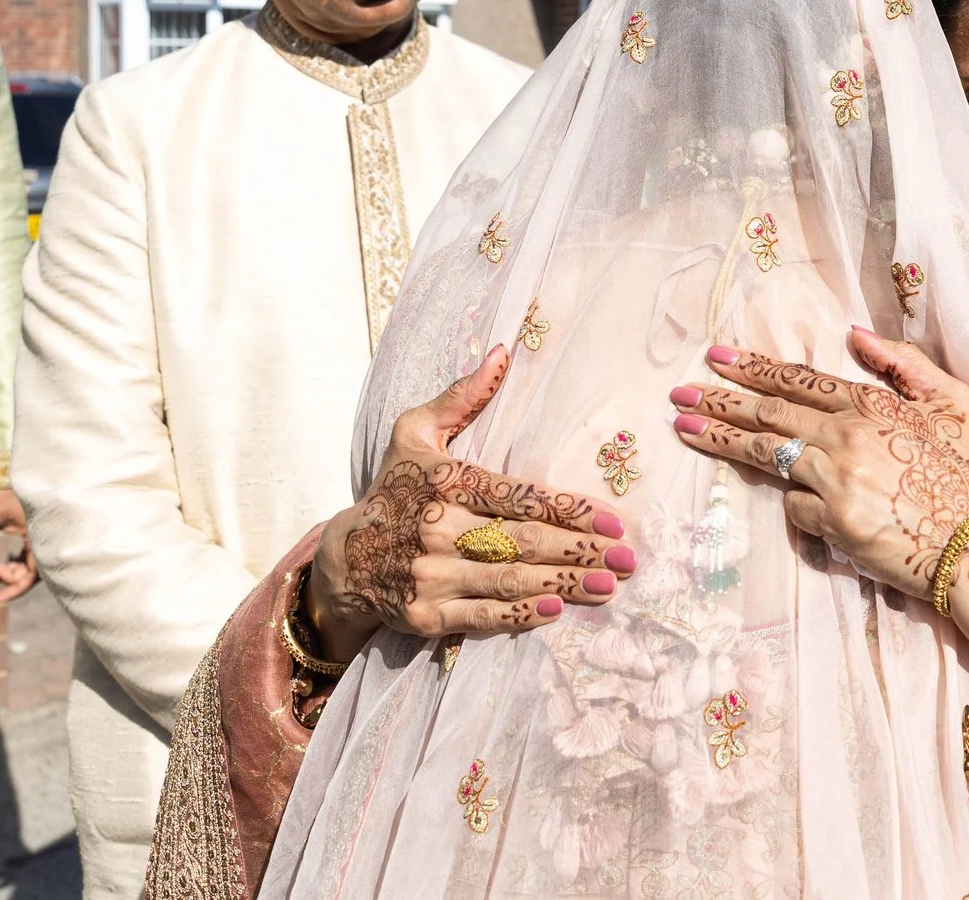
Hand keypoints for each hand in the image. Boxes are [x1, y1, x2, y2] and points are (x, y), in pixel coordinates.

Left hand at [0, 489, 37, 601]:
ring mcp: (38, 532)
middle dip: (13, 579)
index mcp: (38, 534)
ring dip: (13, 571)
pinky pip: (28, 554)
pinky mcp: (32, 529)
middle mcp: (43, 535)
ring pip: (31, 563)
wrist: (1, 469)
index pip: (33, 574)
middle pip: (33, 571)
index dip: (16, 588)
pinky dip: (15, 562)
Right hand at [306, 346, 635, 662]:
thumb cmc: (394, 489)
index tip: (612, 521)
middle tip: (626, 558)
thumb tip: (501, 352)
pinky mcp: (424, 614)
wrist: (343, 558)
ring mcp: (431, 575)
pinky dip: (521, 615)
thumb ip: (462, 397)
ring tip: (608, 586)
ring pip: (509, 579)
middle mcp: (438, 528)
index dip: (568, 510)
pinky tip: (556, 611)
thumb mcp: (416, 432)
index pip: (517, 496)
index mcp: (445, 481)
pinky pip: (482, 616)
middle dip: (579, 551)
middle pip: (522, 541)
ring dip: (563, 585)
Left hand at [669, 328, 968, 752]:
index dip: (754, 367)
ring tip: (687, 428)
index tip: (717, 356)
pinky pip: (796, 509)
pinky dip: (798, 506)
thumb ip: (904, 365)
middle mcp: (848, 437)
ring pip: (767, 455)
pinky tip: (810, 510)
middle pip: (769, 413)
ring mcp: (837, 481)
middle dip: (720, 399)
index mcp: (874, 404)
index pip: (800, 380)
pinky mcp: (833, 525)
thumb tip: (855, 334)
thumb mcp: (954, 402)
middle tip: (680, 392)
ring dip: (722, 439)